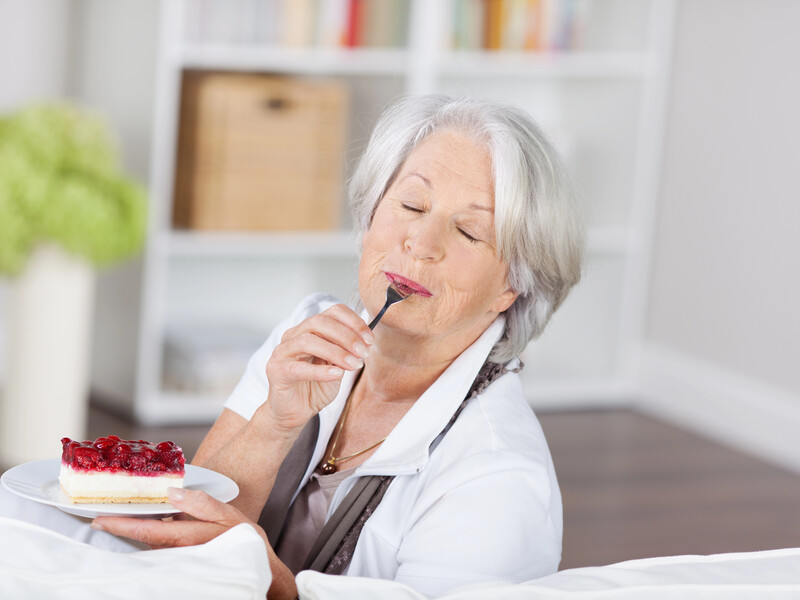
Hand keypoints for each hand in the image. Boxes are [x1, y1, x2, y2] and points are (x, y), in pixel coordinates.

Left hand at [91, 487, 266, 549]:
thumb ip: (200, 503)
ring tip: (115, 512)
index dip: (120, 524)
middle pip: (140, 536)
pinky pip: (159, 542)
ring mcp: (178, 554)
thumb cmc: (244, 539)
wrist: (258, 566)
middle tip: (98, 511)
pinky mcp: (182, 555)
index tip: (98, 518)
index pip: (145, 529)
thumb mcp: (227, 514)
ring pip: (148, 540)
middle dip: (119, 525)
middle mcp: (176, 549)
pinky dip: (147, 531)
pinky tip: (144, 521)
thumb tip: (173, 492)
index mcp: (185, 537)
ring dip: (132, 527)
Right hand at [264, 304, 372, 433]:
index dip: (353, 322)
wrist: (294, 413)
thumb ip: (346, 353)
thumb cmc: (314, 388)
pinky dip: (320, 370)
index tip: (369, 339)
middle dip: (346, 335)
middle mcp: (293, 335)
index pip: (332, 312)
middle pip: (319, 322)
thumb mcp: (337, 367)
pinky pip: (299, 368)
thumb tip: (364, 342)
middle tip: (363, 352)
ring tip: (354, 364)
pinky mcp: (277, 371)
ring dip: (336, 351)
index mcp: (309, 329)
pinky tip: (336, 374)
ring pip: (308, 341)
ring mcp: (282, 352)